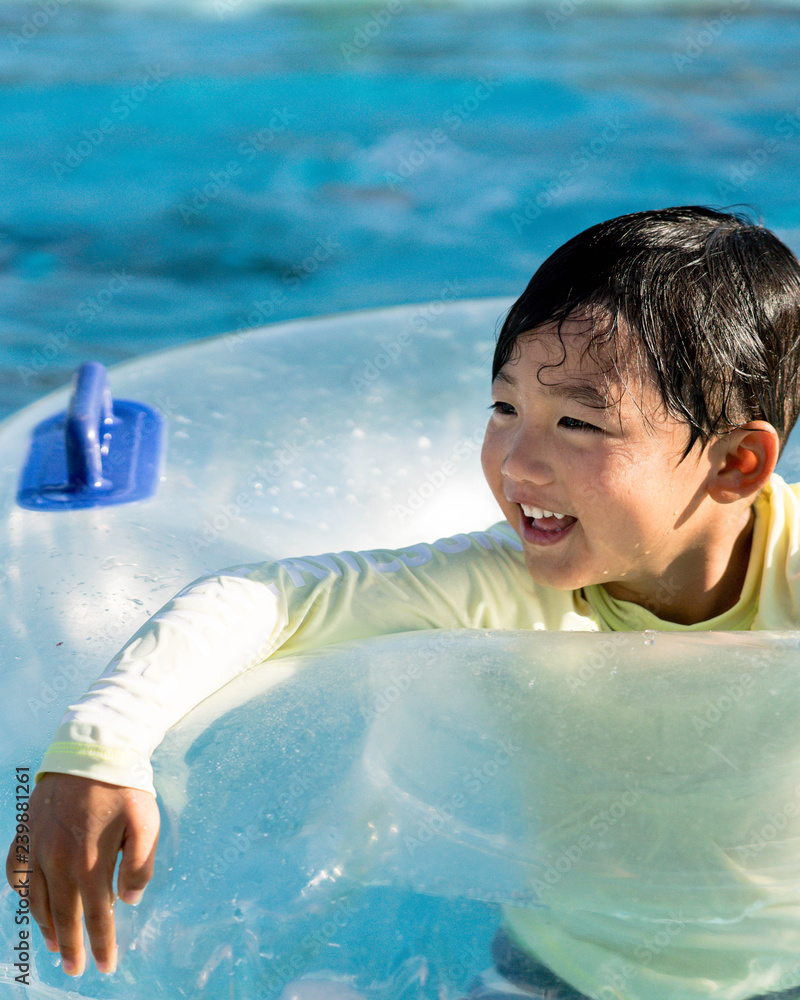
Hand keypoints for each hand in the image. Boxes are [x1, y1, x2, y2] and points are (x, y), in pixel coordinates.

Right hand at [6, 773, 159, 975]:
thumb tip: (129, 900)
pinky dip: (24, 891)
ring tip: (55, 943)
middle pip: (63, 915)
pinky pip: (18, 872)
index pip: (96, 916)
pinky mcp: (26, 833)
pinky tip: (31, 901)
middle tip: (75, 969)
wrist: (93, 748)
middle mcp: (58, 860)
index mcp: (89, 861)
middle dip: (70, 945)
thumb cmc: (125, 786)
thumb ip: (140, 865)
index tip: (106, 966)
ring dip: (46, 925)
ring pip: (37, 899)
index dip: (102, 943)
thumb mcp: (147, 822)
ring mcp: (37, 847)